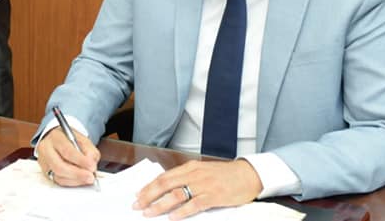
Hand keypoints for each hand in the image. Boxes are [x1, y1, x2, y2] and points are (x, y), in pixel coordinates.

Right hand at [35, 127, 99, 187]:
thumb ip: (89, 149)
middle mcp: (46, 150)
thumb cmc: (67, 139)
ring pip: (58, 176)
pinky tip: (80, 180)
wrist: (52, 139)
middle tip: (90, 177)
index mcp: (55, 138)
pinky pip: (58, 181)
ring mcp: (44, 163)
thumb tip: (92, 164)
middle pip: (59, 166)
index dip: (80, 161)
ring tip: (87, 179)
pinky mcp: (46, 172)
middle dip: (77, 174)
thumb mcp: (80, 138)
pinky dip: (71, 182)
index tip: (92, 166)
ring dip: (75, 180)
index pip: (67, 151)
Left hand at [133, 158, 262, 219]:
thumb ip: (186, 178)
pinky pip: (194, 204)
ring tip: (149, 213)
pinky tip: (173, 217)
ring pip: (176, 195)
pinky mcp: (214, 196)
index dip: (149, 187)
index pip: (163, 177)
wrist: (247, 174)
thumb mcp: (202, 172)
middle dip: (148, 196)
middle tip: (137, 206)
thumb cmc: (224, 175)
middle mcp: (194, 174)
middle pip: (165, 185)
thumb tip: (167, 188)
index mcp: (189, 168)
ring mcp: (203, 185)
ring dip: (160, 205)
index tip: (138, 195)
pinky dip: (182, 211)